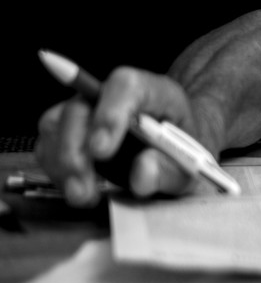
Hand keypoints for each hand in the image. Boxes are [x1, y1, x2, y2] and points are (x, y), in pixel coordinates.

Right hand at [36, 68, 213, 206]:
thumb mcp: (191, 165)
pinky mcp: (67, 131)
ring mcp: (85, 111)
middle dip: (75, 152)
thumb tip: (141, 174)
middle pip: (79, 109)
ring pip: (54, 126)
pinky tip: (76, 189)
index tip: (102, 151)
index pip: (125, 86)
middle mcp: (111, 94)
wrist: (174, 150)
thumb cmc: (182, 150)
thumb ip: (170, 169)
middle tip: (84, 189)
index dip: (109, 115)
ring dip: (62, 164)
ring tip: (82, 196)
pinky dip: (56, 171)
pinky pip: (47, 146)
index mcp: (153, 90)